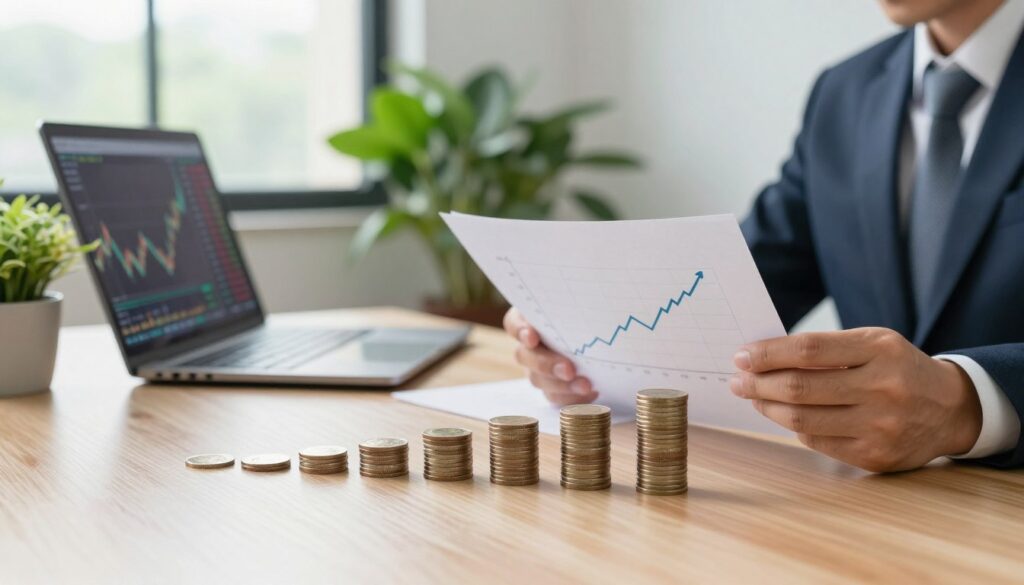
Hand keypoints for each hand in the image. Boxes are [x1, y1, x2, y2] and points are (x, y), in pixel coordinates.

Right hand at [503, 307, 597, 404]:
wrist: (605, 335)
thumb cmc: (591, 313)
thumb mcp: (584, 304)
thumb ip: (580, 305)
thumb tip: (591, 294)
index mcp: (531, 319)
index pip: (514, 323)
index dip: (520, 331)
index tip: (532, 337)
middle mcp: (529, 345)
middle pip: (524, 356)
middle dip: (546, 364)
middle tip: (568, 369)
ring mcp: (537, 368)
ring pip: (538, 380)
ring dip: (561, 385)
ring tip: (586, 385)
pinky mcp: (551, 386)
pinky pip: (554, 396)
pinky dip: (571, 397)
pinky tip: (591, 393)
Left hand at [729, 327, 982, 471]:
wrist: (950, 409)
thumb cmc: (898, 369)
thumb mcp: (873, 344)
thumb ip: (826, 349)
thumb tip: (765, 358)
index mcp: (879, 350)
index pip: (808, 351)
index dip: (768, 354)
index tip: (742, 356)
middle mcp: (883, 388)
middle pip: (800, 388)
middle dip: (758, 384)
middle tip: (737, 380)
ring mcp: (880, 427)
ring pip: (802, 420)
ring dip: (768, 407)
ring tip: (754, 397)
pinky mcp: (875, 457)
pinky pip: (817, 442)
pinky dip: (795, 428)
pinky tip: (785, 416)